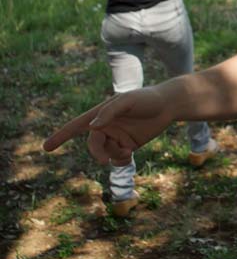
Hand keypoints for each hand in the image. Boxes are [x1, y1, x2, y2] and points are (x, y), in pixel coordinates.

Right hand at [43, 87, 174, 163]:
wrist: (169, 105)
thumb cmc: (148, 98)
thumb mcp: (129, 100)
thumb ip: (111, 111)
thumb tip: (93, 126)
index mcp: (101, 114)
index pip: (76, 126)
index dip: (61, 136)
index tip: (46, 147)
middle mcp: (106, 126)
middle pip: (93, 145)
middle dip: (97, 153)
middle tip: (106, 160)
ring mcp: (117, 136)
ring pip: (106, 154)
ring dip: (113, 156)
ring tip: (128, 151)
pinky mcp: (129, 145)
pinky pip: (118, 159)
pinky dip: (121, 160)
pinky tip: (130, 155)